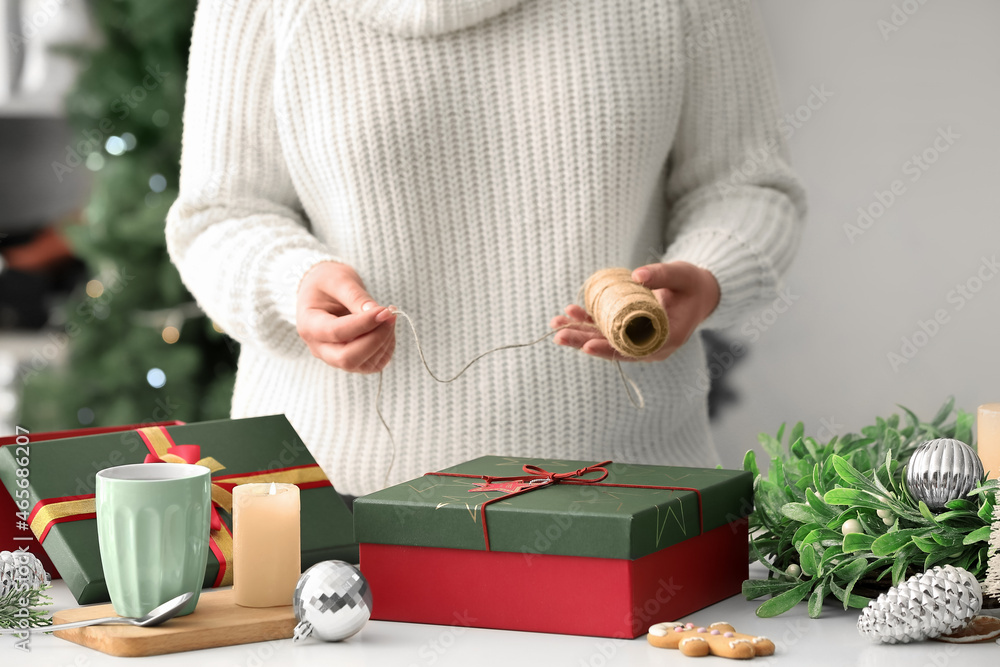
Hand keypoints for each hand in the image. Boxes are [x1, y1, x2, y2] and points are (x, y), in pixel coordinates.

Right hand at [295, 261, 395, 372]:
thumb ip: (356, 297)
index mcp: (309, 324)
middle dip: (375, 340)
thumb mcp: (339, 280)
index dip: (364, 324)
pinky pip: (372, 364)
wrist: (322, 290)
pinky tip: (386, 329)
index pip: (337, 332)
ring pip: (362, 364)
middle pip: (348, 359)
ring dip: (383, 343)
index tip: (384, 310)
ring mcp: (334, 357)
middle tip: (390, 316)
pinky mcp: (351, 360)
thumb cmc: (327, 282)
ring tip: (388, 317)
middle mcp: (319, 347)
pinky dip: (385, 349)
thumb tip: (378, 314)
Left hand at [550, 262, 719, 361]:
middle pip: (613, 349)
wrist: (698, 294)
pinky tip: (570, 313)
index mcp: (667, 339)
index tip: (586, 345)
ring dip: (579, 333)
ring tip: (556, 324)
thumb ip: (662, 275)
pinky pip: (606, 331)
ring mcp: (639, 340)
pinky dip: (588, 323)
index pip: (634, 350)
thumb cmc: (691, 285)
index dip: (609, 349)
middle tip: (558, 335)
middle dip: (583, 342)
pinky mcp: (630, 331)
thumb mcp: (682, 276)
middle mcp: (650, 346)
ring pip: (606, 341)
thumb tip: (636, 275)